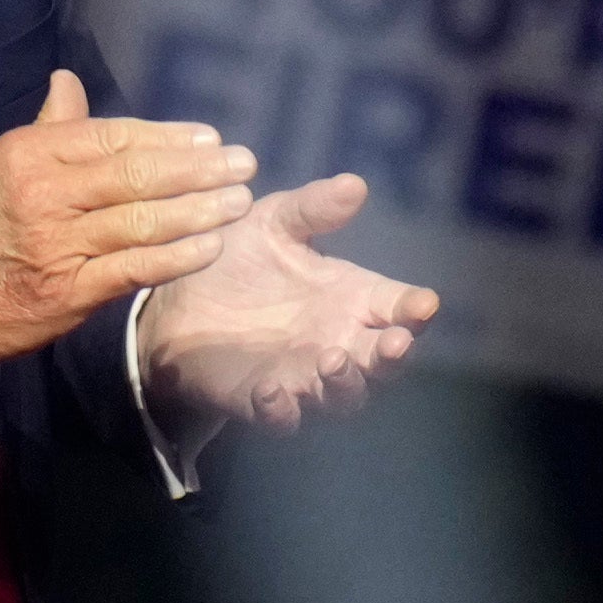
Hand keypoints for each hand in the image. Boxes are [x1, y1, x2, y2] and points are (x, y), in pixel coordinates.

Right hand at [0, 70, 256, 377]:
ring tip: (238, 201)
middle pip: (136, 174)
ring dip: (199, 211)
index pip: (114, 136)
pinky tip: (208, 247)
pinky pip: (132, 269)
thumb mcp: (1, 166)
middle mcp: (45, 193)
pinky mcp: (67, 292)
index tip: (210, 139)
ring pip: (141, 220)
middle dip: (197, 169)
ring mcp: (57, 244)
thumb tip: (67, 81)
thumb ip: (49, 127)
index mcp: (31, 154)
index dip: (168, 137)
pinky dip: (174, 258)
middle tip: (243, 163)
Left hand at [136, 171, 438, 445]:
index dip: (416, 308)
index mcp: (351, 297)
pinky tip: (273, 389)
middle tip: (396, 343)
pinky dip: (283, 409)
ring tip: (333, 358)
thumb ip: (312, 209)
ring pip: (344, 396)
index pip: (397, 307)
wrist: (176, 301)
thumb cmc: (238, 260)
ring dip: (345, 383)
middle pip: (383, 361)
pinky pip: (283, 418)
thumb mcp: (272, 223)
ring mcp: (304, 378)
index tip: (425, 303)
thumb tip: (355, 184)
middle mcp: (338, 342)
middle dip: (394, 355)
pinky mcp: (263, 403)